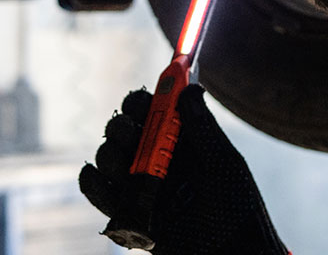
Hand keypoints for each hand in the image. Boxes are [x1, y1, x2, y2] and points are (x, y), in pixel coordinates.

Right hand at [79, 85, 289, 253]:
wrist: (232, 251)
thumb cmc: (236, 206)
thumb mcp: (223, 162)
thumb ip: (203, 127)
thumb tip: (190, 88)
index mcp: (176, 140)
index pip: (149, 110)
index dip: (140, 101)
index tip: (143, 101)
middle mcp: (154, 158)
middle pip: (122, 129)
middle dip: (120, 126)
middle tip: (130, 131)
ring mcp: (138, 185)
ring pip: (106, 156)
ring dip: (108, 152)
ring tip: (124, 165)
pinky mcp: (127, 212)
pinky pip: (97, 191)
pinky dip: (91, 180)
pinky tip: (100, 177)